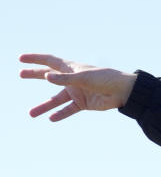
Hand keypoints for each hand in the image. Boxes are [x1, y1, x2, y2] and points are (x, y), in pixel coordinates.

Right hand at [20, 53, 136, 120]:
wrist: (123, 92)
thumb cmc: (105, 78)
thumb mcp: (84, 77)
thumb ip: (65, 78)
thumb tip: (46, 77)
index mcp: (72, 68)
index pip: (50, 61)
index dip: (35, 59)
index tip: (21, 58)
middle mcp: (72, 79)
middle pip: (49, 77)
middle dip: (34, 75)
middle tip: (20, 75)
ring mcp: (77, 92)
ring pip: (56, 99)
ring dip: (44, 106)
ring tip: (31, 113)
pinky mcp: (83, 103)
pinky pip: (68, 110)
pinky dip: (60, 114)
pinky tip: (51, 118)